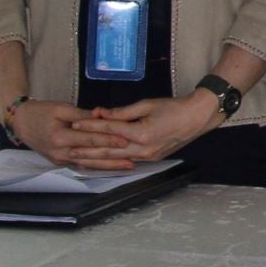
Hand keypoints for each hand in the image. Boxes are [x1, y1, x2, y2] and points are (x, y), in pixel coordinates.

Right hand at [7, 99, 124, 166]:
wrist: (21, 122)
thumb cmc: (42, 112)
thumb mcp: (61, 108)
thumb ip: (82, 115)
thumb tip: (102, 116)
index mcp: (59, 137)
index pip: (89, 139)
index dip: (108, 140)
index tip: (125, 140)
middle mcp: (60, 152)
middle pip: (91, 156)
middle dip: (113, 158)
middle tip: (133, 158)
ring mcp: (59, 159)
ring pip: (87, 164)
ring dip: (107, 166)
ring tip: (127, 166)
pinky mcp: (60, 161)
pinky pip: (81, 164)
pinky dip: (96, 166)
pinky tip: (110, 167)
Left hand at [66, 92, 220, 167]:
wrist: (198, 117)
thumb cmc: (174, 107)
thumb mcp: (147, 104)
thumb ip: (122, 112)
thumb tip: (101, 113)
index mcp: (142, 133)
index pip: (109, 131)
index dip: (90, 126)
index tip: (75, 123)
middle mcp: (142, 149)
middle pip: (108, 151)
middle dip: (86, 150)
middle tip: (67, 149)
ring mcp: (146, 157)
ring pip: (115, 159)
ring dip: (95, 160)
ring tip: (77, 159)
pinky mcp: (150, 159)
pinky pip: (126, 161)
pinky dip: (110, 161)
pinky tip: (99, 162)